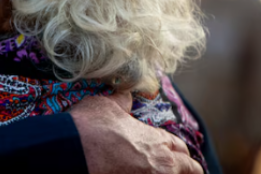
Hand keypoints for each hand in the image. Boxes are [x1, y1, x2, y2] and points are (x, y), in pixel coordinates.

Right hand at [69, 94, 202, 173]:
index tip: (180, 155)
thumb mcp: (107, 106)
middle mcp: (161, 165)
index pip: (180, 148)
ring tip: (170, 172)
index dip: (180, 151)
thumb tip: (127, 95)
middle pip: (189, 169)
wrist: (72, 152)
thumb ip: (122, 103)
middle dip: (187, 168)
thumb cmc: (90, 127)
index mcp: (156, 141)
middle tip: (185, 169)